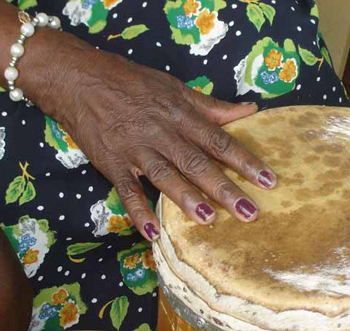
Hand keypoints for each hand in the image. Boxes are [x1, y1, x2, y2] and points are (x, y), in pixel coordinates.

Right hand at [49, 50, 276, 240]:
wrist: (80, 78)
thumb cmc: (134, 84)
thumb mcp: (177, 89)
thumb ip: (214, 107)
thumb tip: (252, 110)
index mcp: (181, 116)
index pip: (220, 142)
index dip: (246, 161)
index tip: (269, 181)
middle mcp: (163, 133)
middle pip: (198, 163)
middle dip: (225, 188)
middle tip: (249, 212)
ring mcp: (136, 149)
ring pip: (165, 176)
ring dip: (187, 198)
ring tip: (209, 219)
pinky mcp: (112, 163)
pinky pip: (127, 190)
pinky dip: (138, 211)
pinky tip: (152, 233)